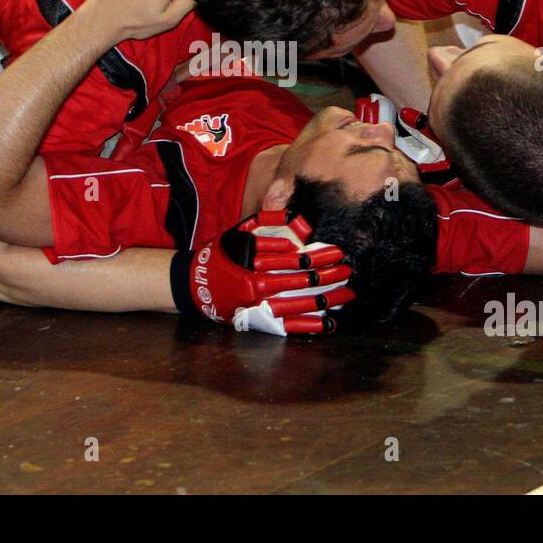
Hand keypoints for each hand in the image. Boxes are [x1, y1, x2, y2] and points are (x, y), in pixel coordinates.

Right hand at [172, 211, 353, 335]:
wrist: (195, 284)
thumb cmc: (223, 255)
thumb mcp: (239, 232)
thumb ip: (266, 221)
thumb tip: (294, 216)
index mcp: (250, 258)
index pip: (291, 257)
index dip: (317, 256)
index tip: (337, 252)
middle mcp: (253, 282)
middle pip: (297, 281)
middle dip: (326, 276)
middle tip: (347, 271)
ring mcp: (255, 305)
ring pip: (295, 304)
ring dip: (323, 299)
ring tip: (346, 294)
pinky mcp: (256, 321)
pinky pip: (287, 326)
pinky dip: (309, 325)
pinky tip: (330, 322)